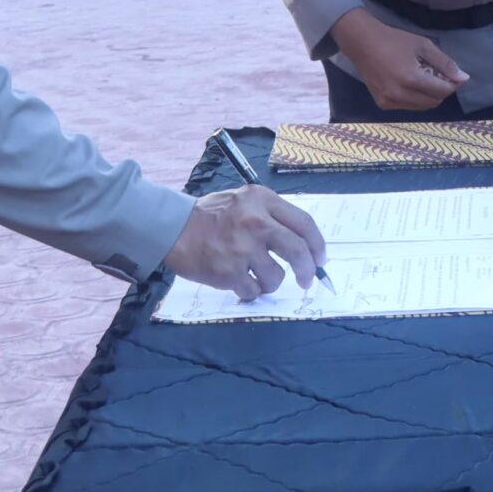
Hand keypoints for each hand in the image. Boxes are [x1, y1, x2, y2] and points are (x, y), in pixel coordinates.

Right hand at [165, 186, 327, 299]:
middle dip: (308, 270)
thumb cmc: (210, 215)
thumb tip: (303, 245)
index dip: (317, 245)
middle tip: (307, 281)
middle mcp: (256, 222)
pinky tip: (238, 281)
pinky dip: (250, 291)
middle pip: (298, 251)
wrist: (173, 227)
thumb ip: (271, 216)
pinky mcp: (229, 271)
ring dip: (271, 283)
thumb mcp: (245, 200)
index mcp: (263, 200)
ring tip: (256, 277)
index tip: (320, 259)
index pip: (304, 224)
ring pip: (276, 276)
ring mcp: (242, 248)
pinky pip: (253, 290)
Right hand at [327, 9, 466, 109]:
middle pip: (434, 102)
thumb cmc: (394, 41)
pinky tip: (410, 84)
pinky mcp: (383, 104)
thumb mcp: (423, 46)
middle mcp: (399, 94)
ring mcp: (389, 101)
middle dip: (441, 90)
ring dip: (429, 96)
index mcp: (411, 78)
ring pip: (422, 107)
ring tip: (423, 79)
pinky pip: (408, 107)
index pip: (442, 91)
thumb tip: (464, 78)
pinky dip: (415, 99)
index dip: (452, 84)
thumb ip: (444, 63)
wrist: (362, 43)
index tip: (453, 75)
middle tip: (437, 76)